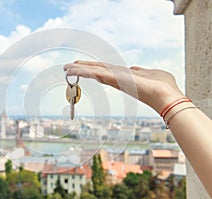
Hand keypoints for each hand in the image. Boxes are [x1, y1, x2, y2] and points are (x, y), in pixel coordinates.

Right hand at [64, 60, 184, 112]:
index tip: (81, 66)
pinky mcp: (118, 80)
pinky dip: (87, 72)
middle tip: (67, 68)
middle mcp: (117, 78)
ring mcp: (116, 80)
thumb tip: (135, 69)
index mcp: (124, 75)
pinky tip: (76, 69)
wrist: (167, 95)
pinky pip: (99, 74)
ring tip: (67, 68)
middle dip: (81, 69)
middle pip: (96, 71)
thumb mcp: (149, 73)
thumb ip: (139, 71)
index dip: (92, 67)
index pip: (104, 70)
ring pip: (94, 73)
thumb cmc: (162, 86)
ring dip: (80, 70)